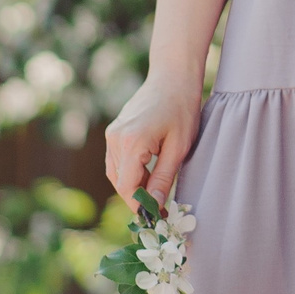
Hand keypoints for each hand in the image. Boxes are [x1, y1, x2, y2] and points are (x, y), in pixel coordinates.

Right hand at [104, 70, 202, 204]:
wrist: (173, 76)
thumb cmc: (182, 109)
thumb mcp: (179, 147)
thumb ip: (163, 178)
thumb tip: (153, 206)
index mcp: (131, 143)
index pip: (128, 187)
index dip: (141, 206)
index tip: (157, 217)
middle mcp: (115, 139)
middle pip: (120, 182)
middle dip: (138, 197)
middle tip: (161, 206)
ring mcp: (112, 134)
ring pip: (117, 173)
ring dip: (134, 184)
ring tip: (157, 188)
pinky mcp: (114, 131)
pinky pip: (117, 161)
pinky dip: (130, 171)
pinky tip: (149, 172)